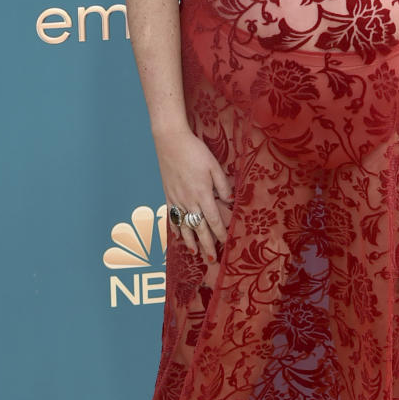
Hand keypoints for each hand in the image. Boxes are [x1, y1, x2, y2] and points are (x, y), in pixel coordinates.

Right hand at [153, 124, 232, 260]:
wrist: (170, 141)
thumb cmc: (195, 151)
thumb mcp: (214, 165)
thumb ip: (223, 184)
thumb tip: (230, 200)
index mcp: (202, 193)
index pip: (214, 219)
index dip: (220, 233)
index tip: (226, 243)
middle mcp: (188, 200)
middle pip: (199, 228)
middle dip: (207, 244)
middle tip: (212, 259)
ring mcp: (176, 199)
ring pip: (184, 225)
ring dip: (190, 241)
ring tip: (195, 253)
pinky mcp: (168, 194)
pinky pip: (172, 216)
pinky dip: (176, 228)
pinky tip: (179, 236)